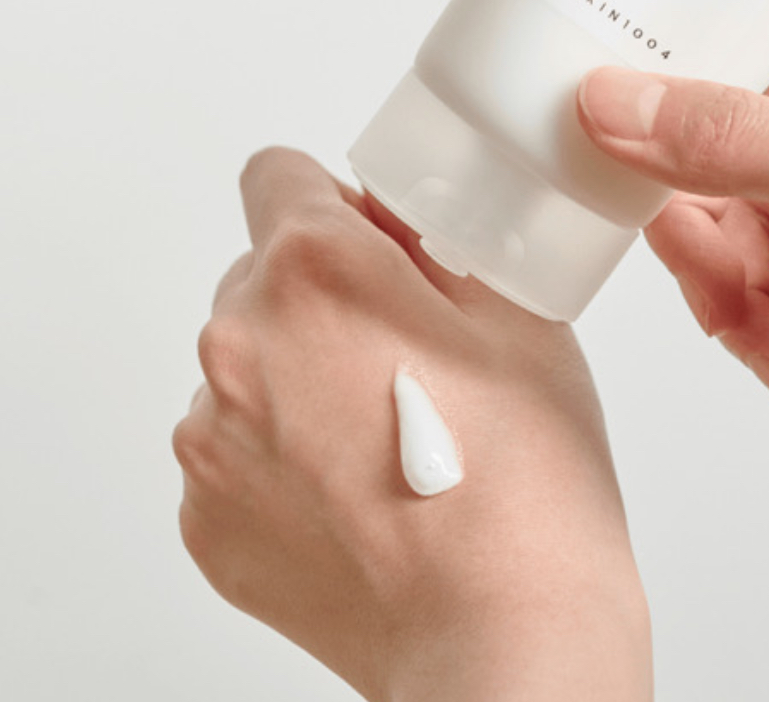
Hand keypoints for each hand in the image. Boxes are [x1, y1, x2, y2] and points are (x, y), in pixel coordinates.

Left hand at [173, 148, 650, 701]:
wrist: (504, 632)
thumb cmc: (525, 480)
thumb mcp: (517, 313)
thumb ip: (439, 241)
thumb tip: (395, 217)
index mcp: (316, 271)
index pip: (277, 175)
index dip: (331, 200)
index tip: (368, 241)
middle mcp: (240, 344)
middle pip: (262, 274)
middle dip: (324, 293)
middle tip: (403, 352)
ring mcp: (211, 438)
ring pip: (249, 364)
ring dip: (300, 375)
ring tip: (384, 434)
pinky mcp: (204, 517)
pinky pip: (234, 447)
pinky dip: (282, 453)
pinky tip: (356, 489)